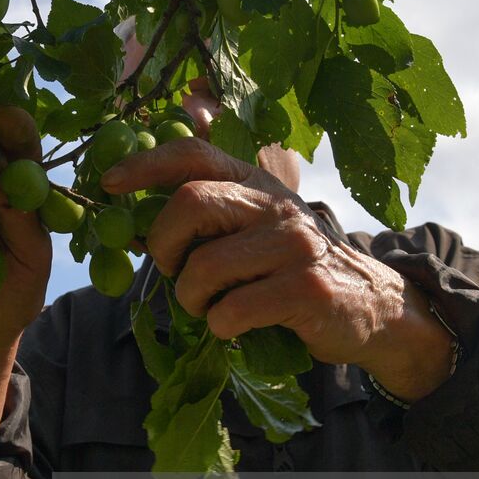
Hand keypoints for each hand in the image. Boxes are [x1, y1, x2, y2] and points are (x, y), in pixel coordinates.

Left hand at [101, 138, 454, 400]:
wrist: (372, 305)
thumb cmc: (294, 268)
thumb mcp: (259, 226)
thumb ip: (211, 214)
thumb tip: (131, 220)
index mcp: (257, 183)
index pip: (194, 153)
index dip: (144, 165)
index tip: (107, 184)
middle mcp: (276, 205)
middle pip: (191, 203)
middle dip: (163, 244)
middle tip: (171, 268)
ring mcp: (293, 246)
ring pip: (205, 268)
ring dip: (191, 298)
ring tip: (207, 306)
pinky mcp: (306, 289)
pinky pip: (233, 311)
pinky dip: (220, 325)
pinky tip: (235, 325)